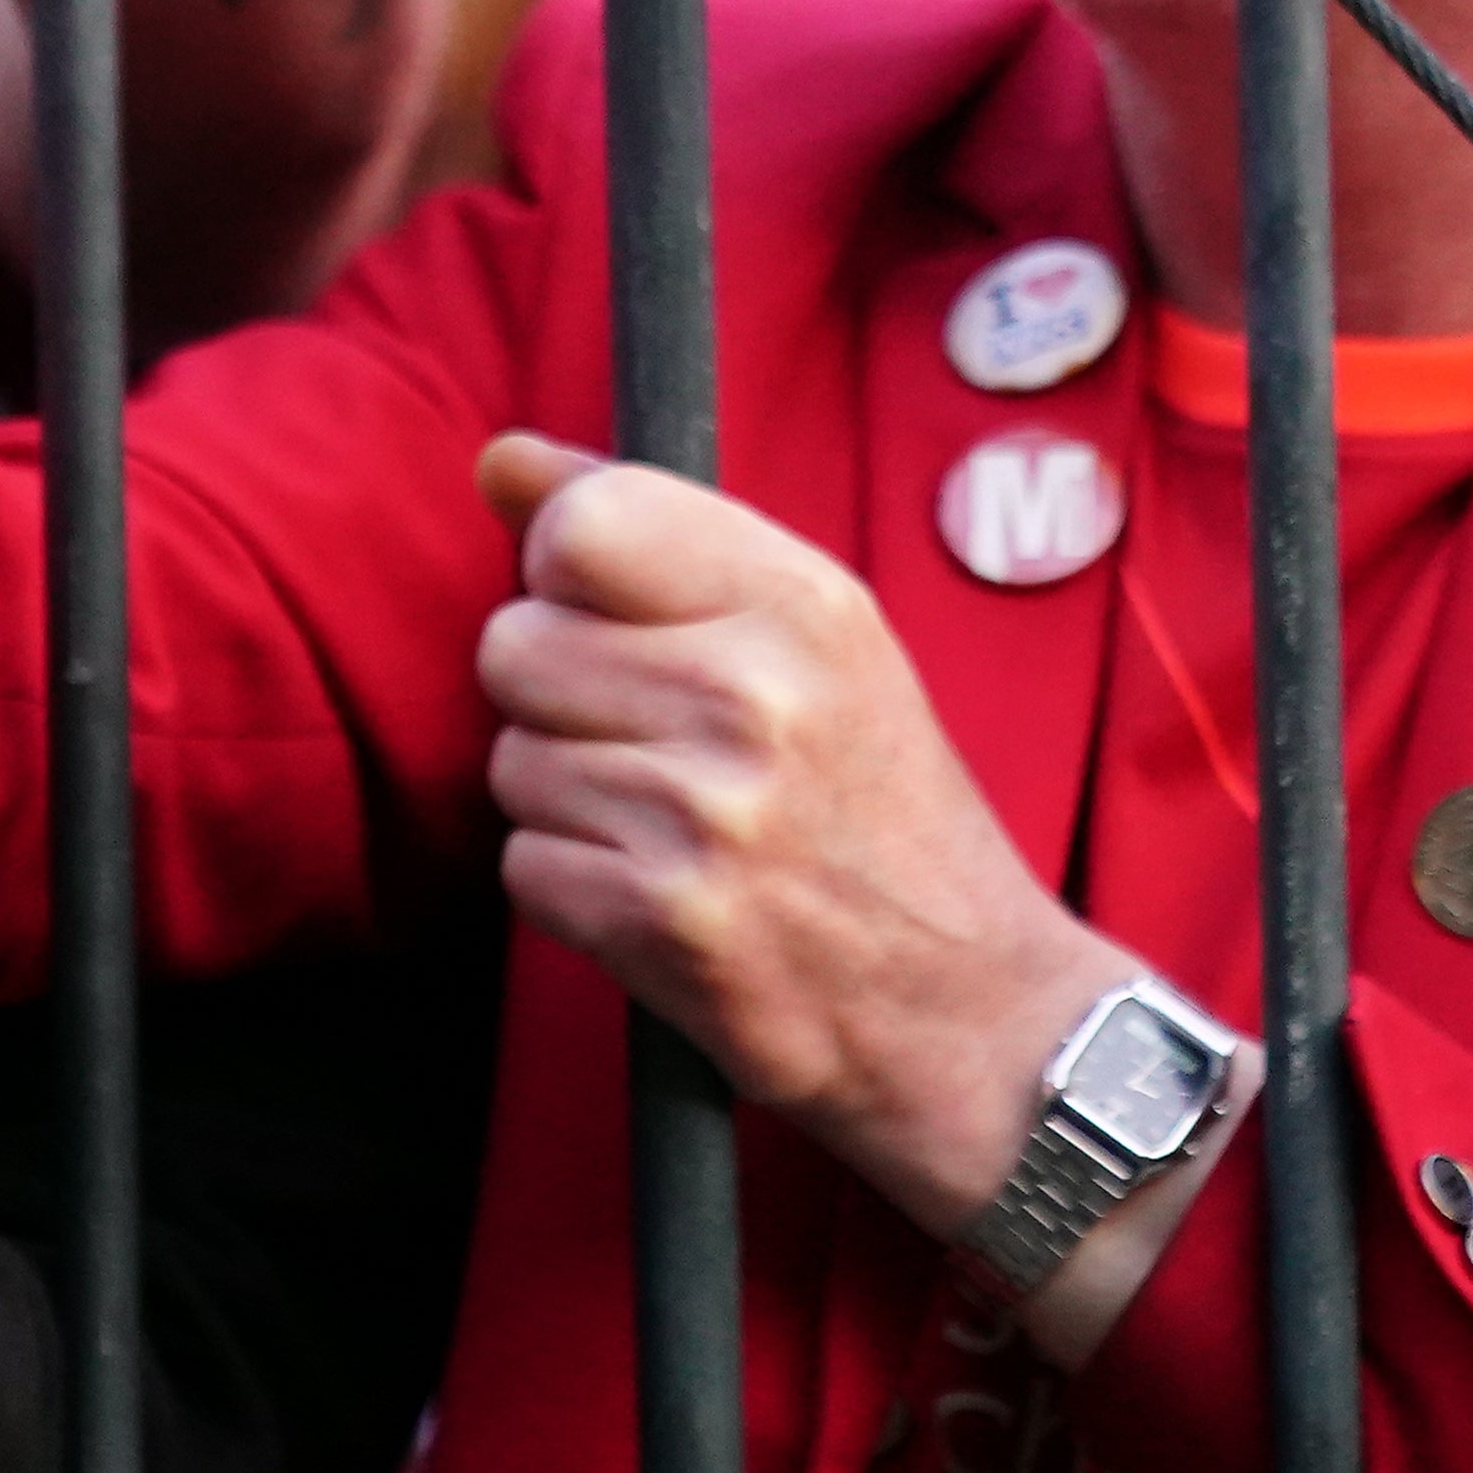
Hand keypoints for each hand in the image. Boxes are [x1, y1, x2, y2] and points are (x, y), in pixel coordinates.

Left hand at [470, 435, 1135, 1238]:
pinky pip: (523, 866)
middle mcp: (751, 693)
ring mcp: (704, 813)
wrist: (972, 1014)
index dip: (567, 570)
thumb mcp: (818, 639)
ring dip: (567, 800)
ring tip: (671, 827)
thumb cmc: (883, 811)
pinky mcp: (660, 922)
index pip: (584, 521)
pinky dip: (572, 888)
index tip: (613, 613)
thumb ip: (659, 534)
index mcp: (802, 601)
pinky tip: (659, 897)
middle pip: (516, 642)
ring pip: (512, 759)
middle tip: (653, 741)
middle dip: (557, 694)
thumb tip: (500, 458)